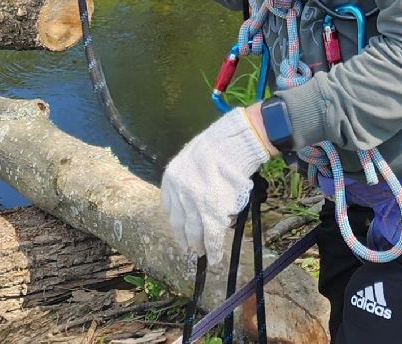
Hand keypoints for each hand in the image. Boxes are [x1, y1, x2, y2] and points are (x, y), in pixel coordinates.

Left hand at [160, 108, 273, 265]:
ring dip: (198, 246)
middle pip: (179, 224)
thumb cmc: (219, 144)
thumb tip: (200, 197)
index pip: (168, 207)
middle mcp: (179, 194)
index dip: (175, 221)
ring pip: (194, 233)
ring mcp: (195, 205)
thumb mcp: (194, 155)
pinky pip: (212, 237)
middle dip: (185, 238)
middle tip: (190, 248)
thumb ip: (190, 176)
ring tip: (202, 254)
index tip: (180, 230)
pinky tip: (215, 259)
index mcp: (171, 178)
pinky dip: (214, 250)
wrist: (233, 143)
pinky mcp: (212, 214)